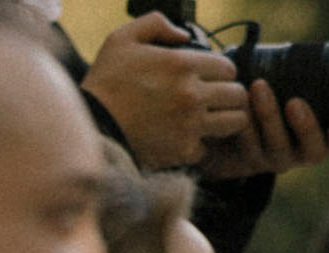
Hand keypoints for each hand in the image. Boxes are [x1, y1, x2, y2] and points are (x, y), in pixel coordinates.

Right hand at [79, 12, 252, 169]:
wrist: (91, 127)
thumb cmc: (105, 83)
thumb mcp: (122, 38)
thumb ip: (156, 24)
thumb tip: (183, 35)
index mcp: (182, 64)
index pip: (229, 68)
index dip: (220, 72)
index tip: (209, 78)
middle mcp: (192, 94)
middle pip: (238, 95)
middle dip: (228, 95)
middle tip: (214, 99)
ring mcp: (190, 125)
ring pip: (234, 123)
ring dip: (224, 120)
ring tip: (209, 119)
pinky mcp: (182, 151)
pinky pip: (207, 148)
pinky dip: (198, 145)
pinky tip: (183, 138)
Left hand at [197, 78, 328, 179]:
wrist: (235, 139)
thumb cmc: (275, 110)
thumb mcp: (293, 100)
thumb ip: (301, 83)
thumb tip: (299, 51)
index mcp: (319, 140)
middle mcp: (299, 154)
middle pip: (309, 148)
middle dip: (304, 126)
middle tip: (294, 102)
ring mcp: (273, 160)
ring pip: (275, 146)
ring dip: (267, 116)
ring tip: (257, 87)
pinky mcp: (247, 162)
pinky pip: (246, 148)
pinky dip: (243, 126)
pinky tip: (238, 106)